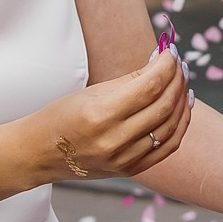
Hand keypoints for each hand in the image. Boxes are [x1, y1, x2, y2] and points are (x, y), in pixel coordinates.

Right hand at [28, 46, 192, 182]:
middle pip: (162, 106)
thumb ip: (129, 80)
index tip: (170, 52)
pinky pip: (167, 148)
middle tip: (178, 63)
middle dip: (176, 80)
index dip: (166, 66)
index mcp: (100, 115)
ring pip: (170, 127)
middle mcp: (115, 140)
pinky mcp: (130, 170)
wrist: (40, 154)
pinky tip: (182, 107)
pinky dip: (179, 125)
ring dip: (181, 100)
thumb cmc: (61, 117)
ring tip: (182, 81)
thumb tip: (160, 63)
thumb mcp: (90, 92)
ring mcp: (124, 159)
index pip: (148, 87)